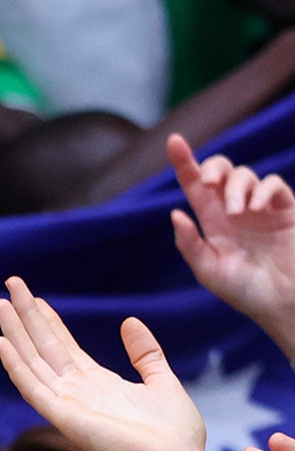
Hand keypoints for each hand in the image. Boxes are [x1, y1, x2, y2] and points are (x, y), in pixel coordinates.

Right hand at [0, 277, 205, 450]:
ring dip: (14, 332)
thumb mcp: (162, 381)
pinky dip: (15, 364)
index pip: (63, 345)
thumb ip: (145, 353)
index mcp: (96, 382)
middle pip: (43, 346)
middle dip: (25, 316)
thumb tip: (129, 322)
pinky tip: (1, 342)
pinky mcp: (63, 416)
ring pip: (32, 360)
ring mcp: (65, 403)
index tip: (34, 297)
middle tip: (9, 286)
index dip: (48, 320)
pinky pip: (32, 386)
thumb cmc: (173, 433)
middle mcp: (75, 390)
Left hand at [169, 135, 294, 329]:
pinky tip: (255, 209)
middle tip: (207, 184)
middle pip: (221, 171)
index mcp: (212, 221)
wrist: (280, 302)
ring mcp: (260, 207)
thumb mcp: (208, 270)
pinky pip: (273, 185)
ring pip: (245, 175)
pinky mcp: (285, 210)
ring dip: (237, 188)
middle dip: (212, 168)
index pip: (195, 185)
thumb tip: (175, 212)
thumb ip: (190, 243)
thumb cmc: (244, 290)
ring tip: (237, 213)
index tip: (174, 141)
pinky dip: (262, 190)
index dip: (184, 162)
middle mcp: (234, 209)